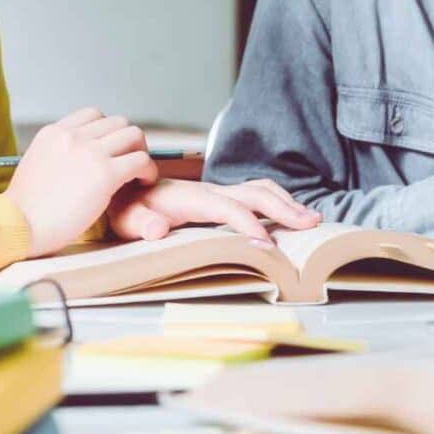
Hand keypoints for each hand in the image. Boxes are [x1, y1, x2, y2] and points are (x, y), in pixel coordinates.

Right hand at [5, 108, 156, 256]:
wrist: (18, 226)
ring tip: (139, 175)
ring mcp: (90, 152)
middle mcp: (73, 136)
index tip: (112, 152)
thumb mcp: (36, 167)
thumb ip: (57, 156)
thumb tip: (71, 162)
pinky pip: (141, 161)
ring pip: (134, 136)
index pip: (93, 115)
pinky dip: (148, 171)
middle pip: (118, 122)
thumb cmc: (25, 210)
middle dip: (129, 142)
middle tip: (130, 165)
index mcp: (54, 132)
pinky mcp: (105, 174)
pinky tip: (143, 184)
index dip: (109, 133)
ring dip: (141, 153)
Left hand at [107, 178, 321, 243]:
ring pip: (260, 190)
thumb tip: (158, 229)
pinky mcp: (218, 198)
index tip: (267, 245)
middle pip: (255, 194)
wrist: (121, 188)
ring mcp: (216, 193)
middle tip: (312, 225)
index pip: (228, 208)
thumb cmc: (125, 207)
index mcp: (191, 197)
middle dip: (284, 209)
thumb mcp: (125, 218)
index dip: (248, 224)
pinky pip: (254, 195)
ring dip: (286, 203)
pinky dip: (277, 202)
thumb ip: (141, 223)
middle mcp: (209, 191)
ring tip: (312, 219)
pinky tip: (290, 215)